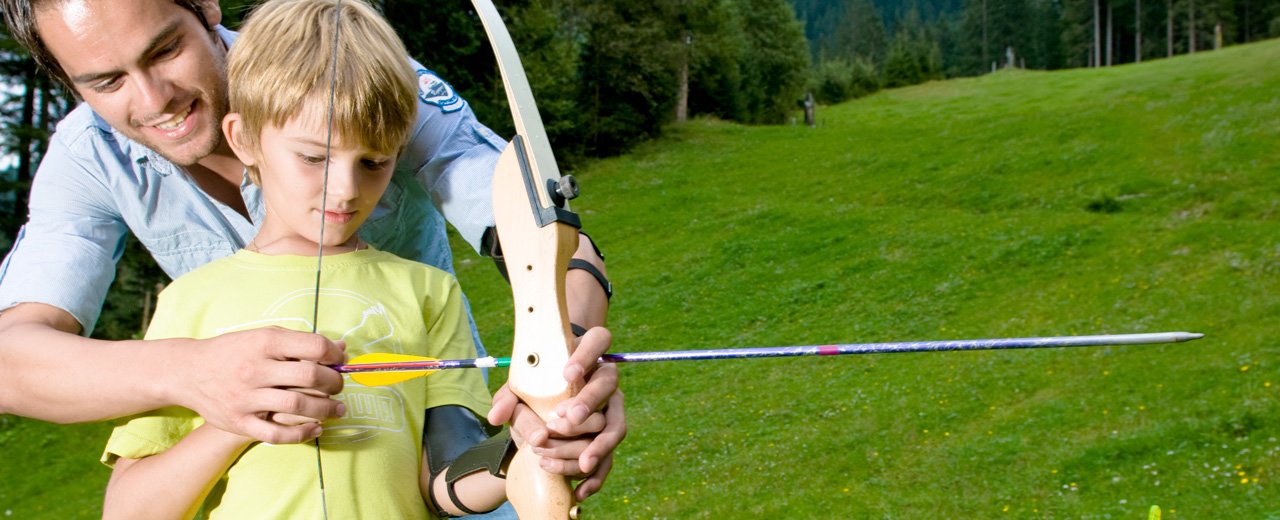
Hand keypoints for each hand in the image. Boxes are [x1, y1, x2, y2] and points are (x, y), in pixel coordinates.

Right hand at [176, 327, 346, 443]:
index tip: (340, 361)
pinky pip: (277, 434)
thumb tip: (342, 349)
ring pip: (298, 406)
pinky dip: (302, 434)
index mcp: (264, 343)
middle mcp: (255, 369)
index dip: (335, 355)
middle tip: (339, 386)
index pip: (314, 347)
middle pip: (310, 376)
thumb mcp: (264, 338)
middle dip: (334, 383)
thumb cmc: (234, 352)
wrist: (188, 371)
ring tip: (338, 409)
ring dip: (326, 409)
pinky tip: (316, 429)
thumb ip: (300, 343)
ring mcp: (246, 398)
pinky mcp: (239, 422)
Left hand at [489, 326, 625, 500]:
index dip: (587, 355)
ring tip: (583, 463)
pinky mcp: (607, 437)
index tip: (567, 373)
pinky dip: (597, 476)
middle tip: (568, 418)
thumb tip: (497, 417)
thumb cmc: (533, 389)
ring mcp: (610, 409)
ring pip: (615, 425)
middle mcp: (604, 379)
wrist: (543, 408)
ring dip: (600, 444)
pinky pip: (610, 457)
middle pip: (609, 384)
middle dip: (590, 402)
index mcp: (587, 354)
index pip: (597, 340)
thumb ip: (507, 399)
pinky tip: (581, 491)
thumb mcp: (517, 390)